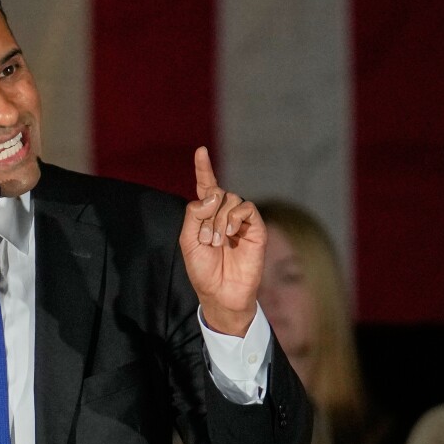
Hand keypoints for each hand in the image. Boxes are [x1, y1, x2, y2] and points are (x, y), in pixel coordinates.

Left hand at [179, 147, 264, 336]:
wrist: (220, 292)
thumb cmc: (202, 270)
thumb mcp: (188, 241)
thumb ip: (194, 214)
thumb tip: (213, 195)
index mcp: (206, 216)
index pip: (206, 186)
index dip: (204, 168)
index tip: (200, 151)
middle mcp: (224, 214)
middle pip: (217, 192)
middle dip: (207, 214)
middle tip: (206, 239)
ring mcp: (241, 221)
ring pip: (230, 199)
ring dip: (218, 220)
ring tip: (217, 242)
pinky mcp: (255, 229)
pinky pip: (246, 208)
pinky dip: (235, 217)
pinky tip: (229, 233)